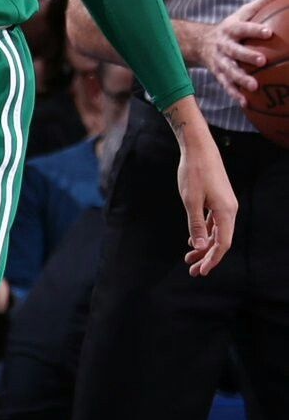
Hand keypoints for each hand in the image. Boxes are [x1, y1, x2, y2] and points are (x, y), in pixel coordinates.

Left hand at [170, 103, 236, 275]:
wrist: (199, 148)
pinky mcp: (219, 199)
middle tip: (192, 271)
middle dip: (207, 257)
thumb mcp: (191, 201)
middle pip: (221, 240)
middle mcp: (230, 209)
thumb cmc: (193, 172)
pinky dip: (205, 233)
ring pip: (217, 232)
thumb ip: (196, 224)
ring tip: (189, 258)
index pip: (223, 243)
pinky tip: (194, 240)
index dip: (212, 259)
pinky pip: (215, 222)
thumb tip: (201, 247)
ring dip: (204, 246)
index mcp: (226, 211)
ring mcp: (225, 204)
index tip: (200, 271)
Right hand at [195, 0, 286, 101]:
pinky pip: (226, 86)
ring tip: (255, 86)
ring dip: (241, 79)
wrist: (200, 43)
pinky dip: (235, 94)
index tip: (268, 32)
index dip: (254, 30)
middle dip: (247, 56)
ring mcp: (219, 61)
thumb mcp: (243, 12)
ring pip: (229, 71)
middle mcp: (223, 46)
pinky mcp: (218, 75)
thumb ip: (262, 3)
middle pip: (235, 51)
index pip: (243, 28)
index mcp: (230, 29)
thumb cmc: (231, 27)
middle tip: (262, 61)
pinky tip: (246, 102)